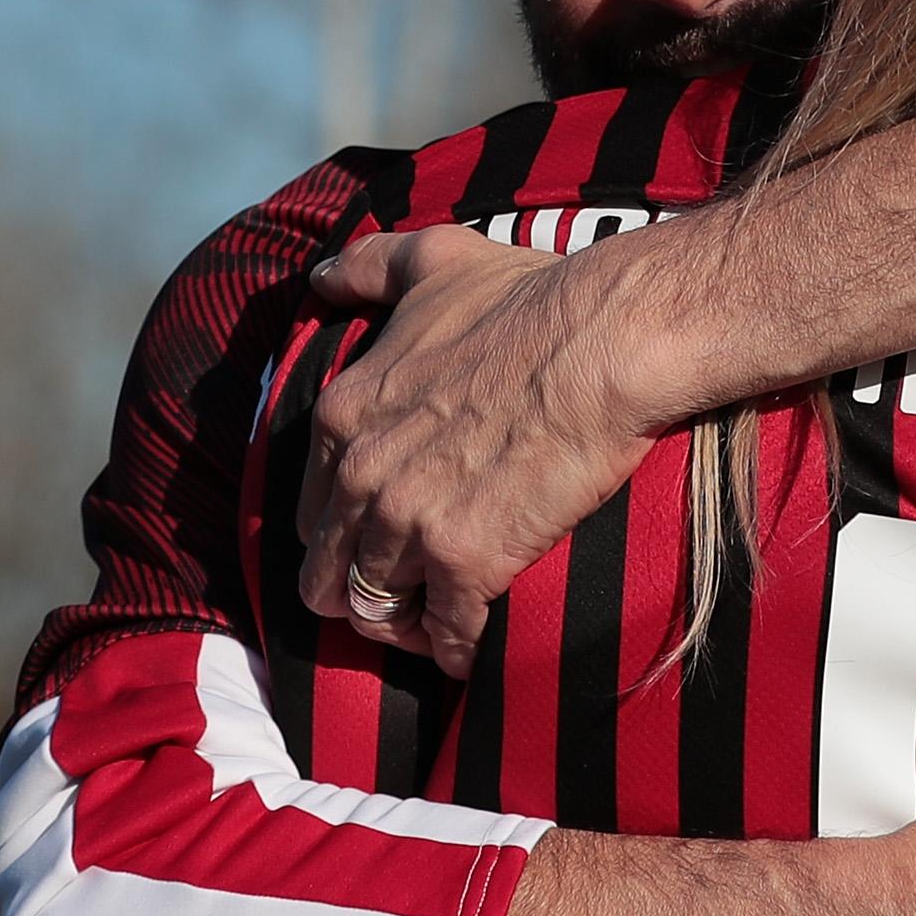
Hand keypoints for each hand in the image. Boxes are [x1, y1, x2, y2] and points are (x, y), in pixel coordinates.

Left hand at [297, 227, 663, 673]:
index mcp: (345, 416)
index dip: (342, 535)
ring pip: (376, 614)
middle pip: (327, 575)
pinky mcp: (466, 564)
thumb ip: (369, 268)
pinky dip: (457, 652)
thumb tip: (322, 275)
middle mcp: (363, 477)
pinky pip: (445, 637)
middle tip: (405, 595)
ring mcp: (409, 525)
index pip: (310, 511)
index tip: (378, 542)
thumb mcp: (434, 262)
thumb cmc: (529, 299)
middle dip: (360, 591)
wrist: (605, 342)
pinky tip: (473, 652)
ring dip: (407, 627)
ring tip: (441, 624)